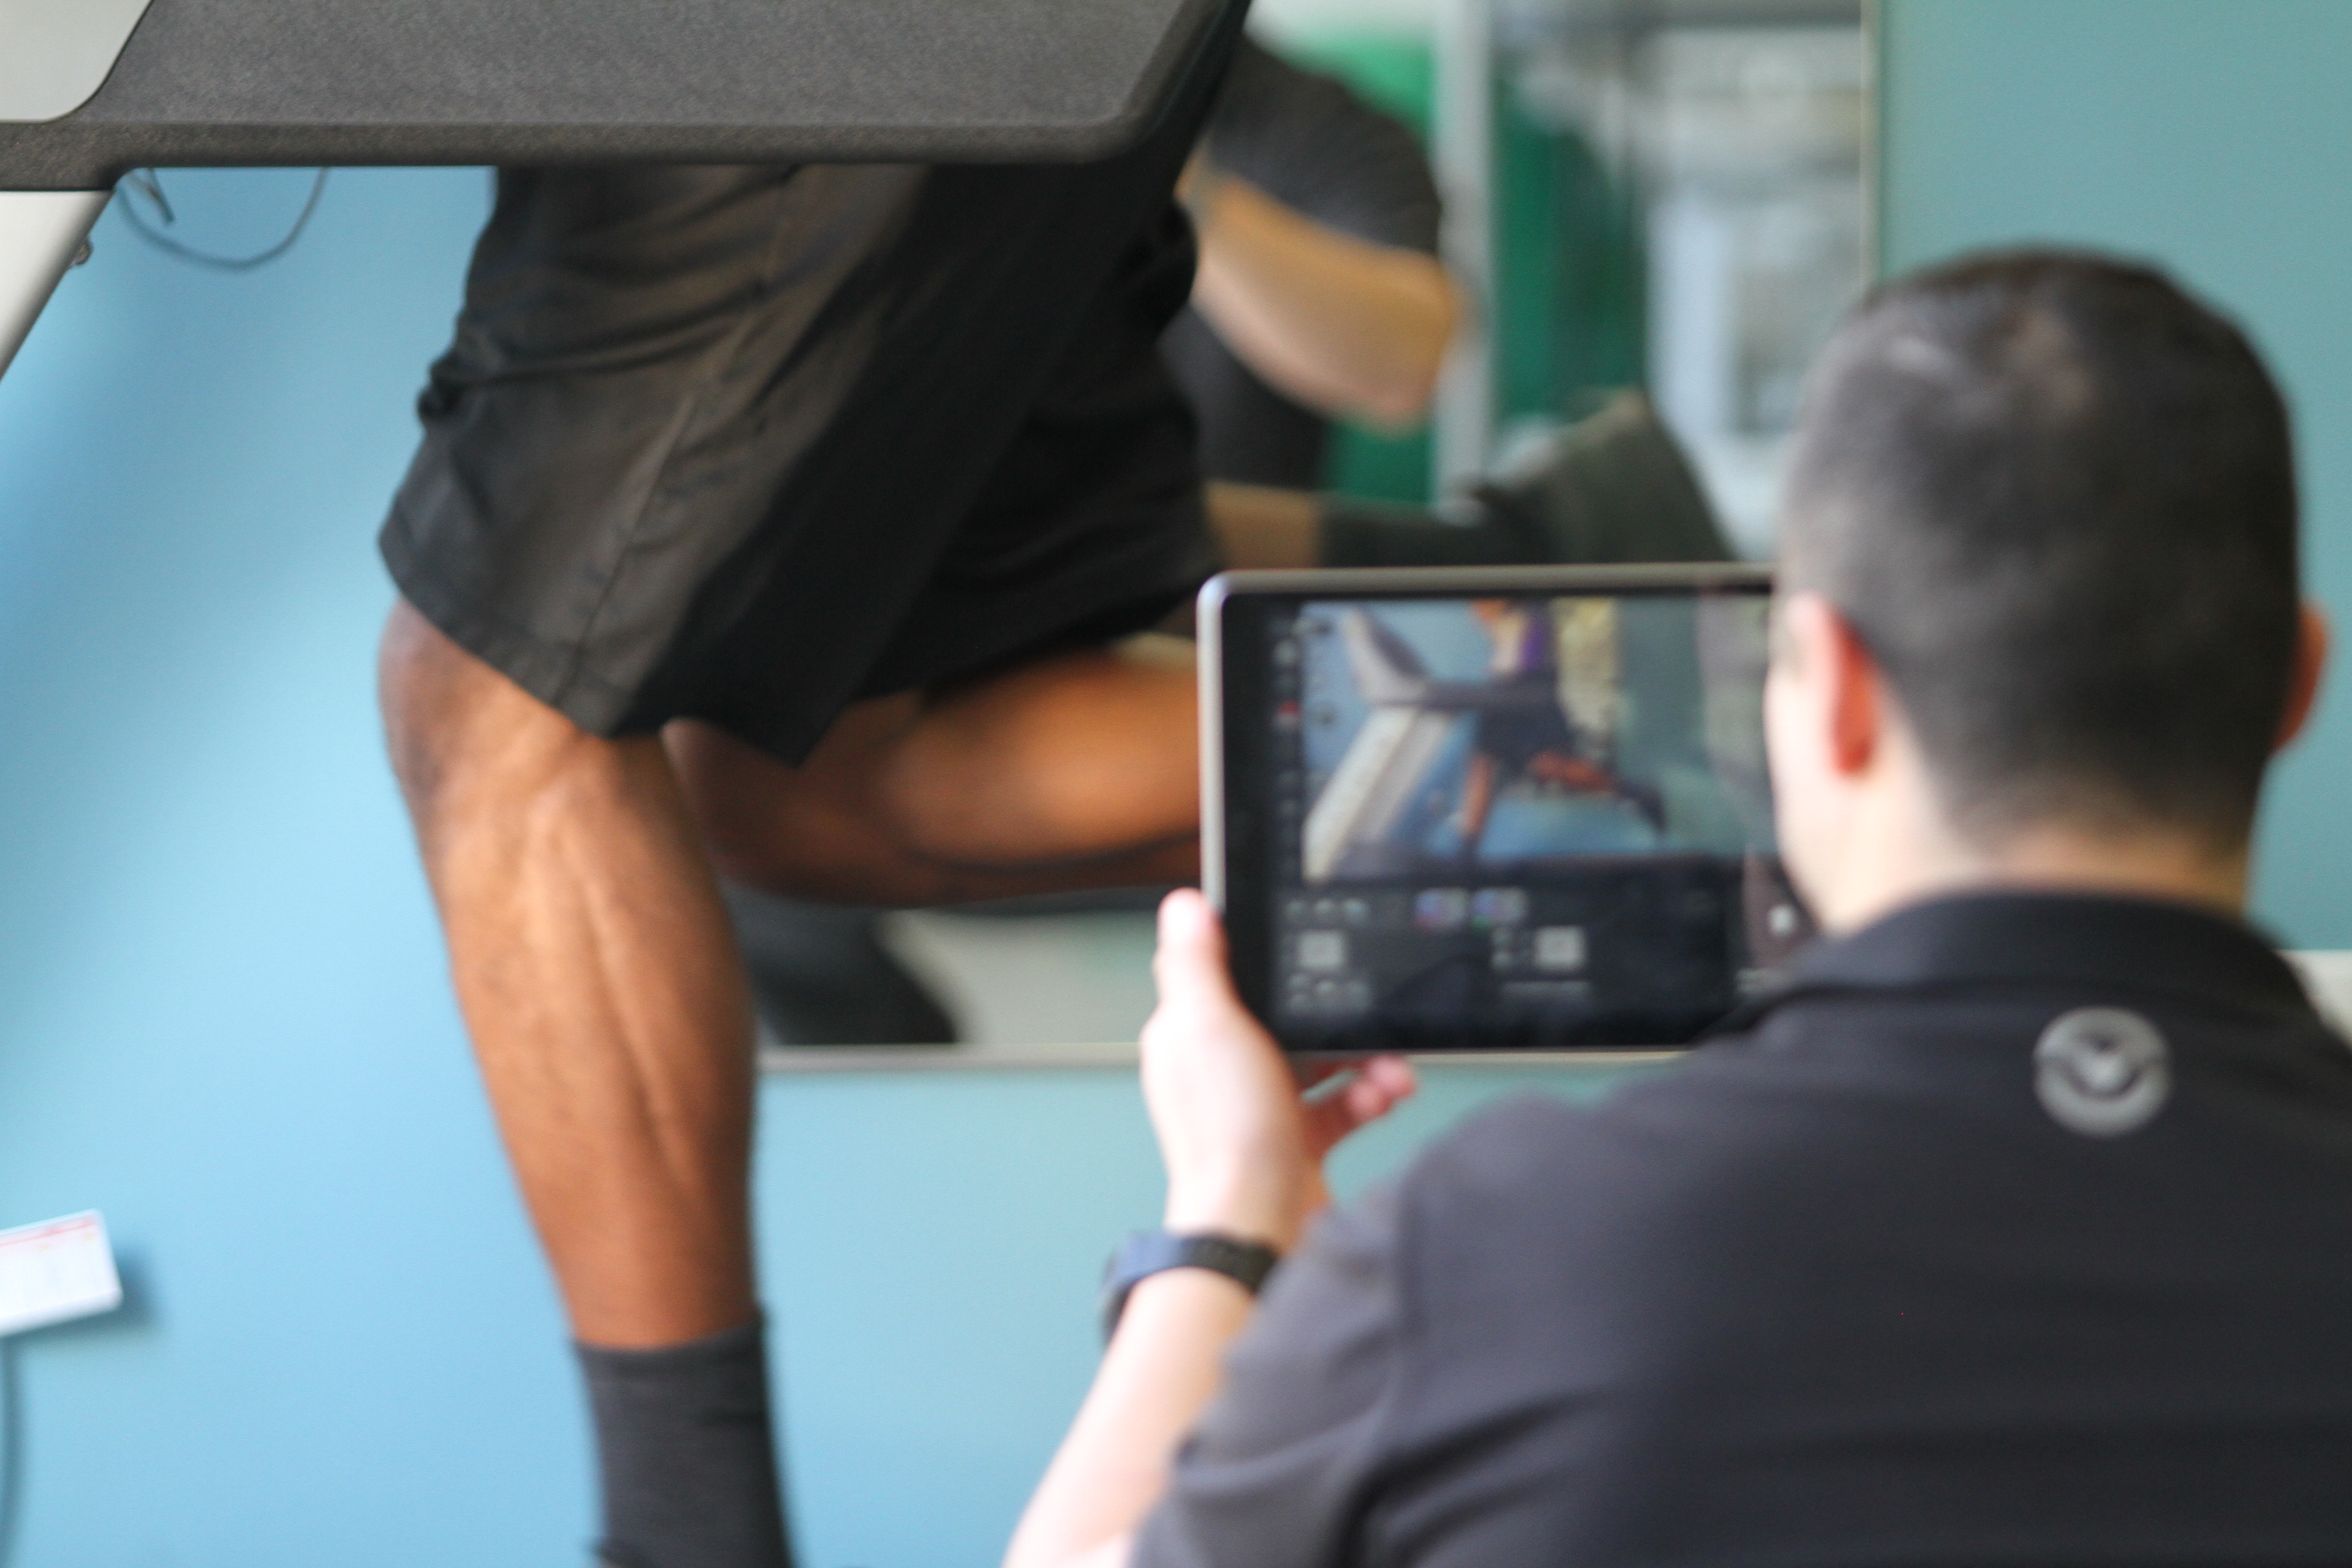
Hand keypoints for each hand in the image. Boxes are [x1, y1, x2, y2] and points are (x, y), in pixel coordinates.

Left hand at [1140, 890, 1414, 1250]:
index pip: (1232, 975)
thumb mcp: (1208, 1029)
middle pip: (1289, 1016)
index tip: (1314, 950)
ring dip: (1366, 1058)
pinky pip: (1344, 1102)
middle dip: (1338, 1015)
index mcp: (1191, 1036)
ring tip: (1391, 1071)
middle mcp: (1224, 1069)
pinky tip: (1386, 1095)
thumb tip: (1185, 906)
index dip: (1275, 961)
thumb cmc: (1226, 1139)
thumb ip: (1197, 965)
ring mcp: (1262, 1107)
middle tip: (1370, 1017)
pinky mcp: (1297, 1141)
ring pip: (1324, 1059)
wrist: (1259, 1229)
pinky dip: (1370, 1096)